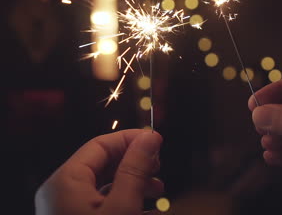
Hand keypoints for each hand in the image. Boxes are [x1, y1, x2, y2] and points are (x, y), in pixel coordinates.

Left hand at [35, 129, 163, 214]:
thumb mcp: (122, 206)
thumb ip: (135, 170)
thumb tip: (149, 136)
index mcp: (65, 182)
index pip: (100, 144)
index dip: (130, 139)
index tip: (156, 141)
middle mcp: (62, 194)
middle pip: (103, 164)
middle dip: (135, 164)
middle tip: (158, 166)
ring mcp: (68, 210)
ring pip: (105, 186)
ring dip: (135, 184)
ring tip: (157, 190)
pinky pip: (103, 204)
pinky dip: (126, 201)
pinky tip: (148, 207)